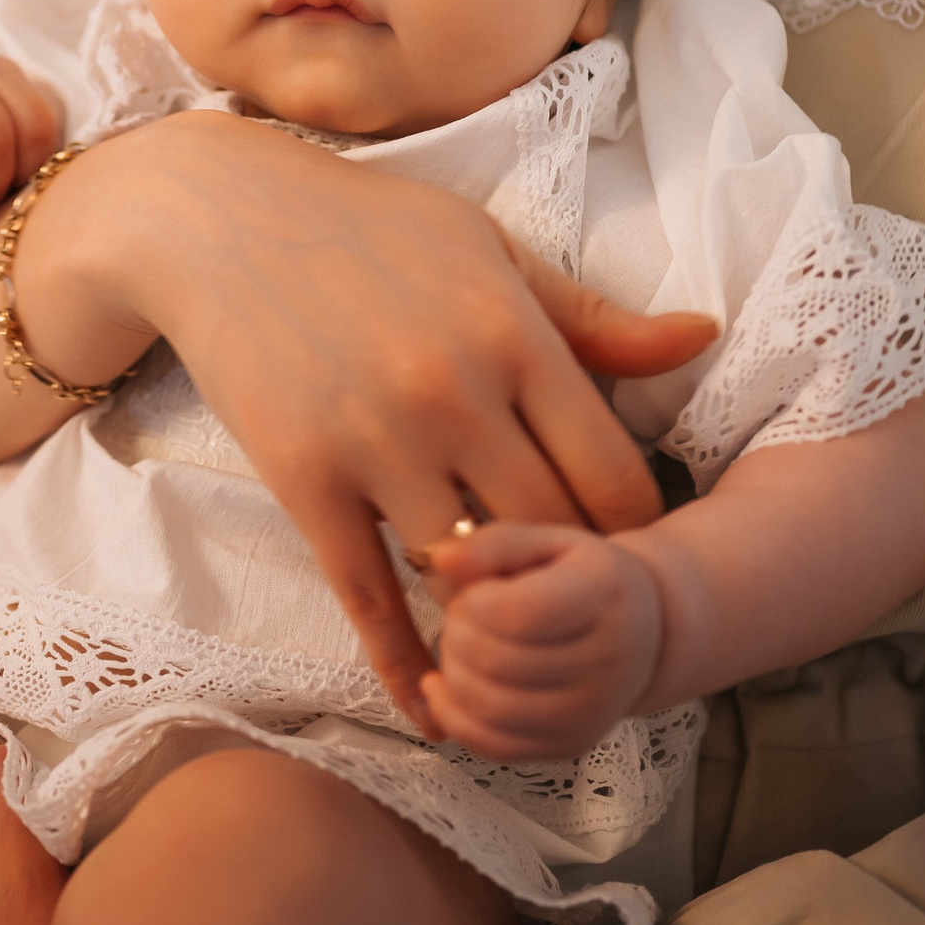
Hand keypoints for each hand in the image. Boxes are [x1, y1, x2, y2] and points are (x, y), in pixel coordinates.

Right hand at [8, 111, 715, 729]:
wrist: (220, 221)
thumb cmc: (372, 229)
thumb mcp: (492, 251)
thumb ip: (594, 317)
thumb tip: (704, 336)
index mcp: (515, 335)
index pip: (614, 475)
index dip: (637, 534)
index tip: (632, 556)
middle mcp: (456, 393)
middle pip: (552, 535)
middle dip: (573, 583)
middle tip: (579, 614)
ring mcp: (376, 442)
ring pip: (468, 575)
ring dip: (494, 618)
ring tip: (514, 648)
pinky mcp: (304, 479)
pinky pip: (367, 597)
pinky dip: (402, 663)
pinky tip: (429, 703)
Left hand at [418, 523, 662, 760]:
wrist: (645, 630)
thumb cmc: (587, 579)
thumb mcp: (550, 542)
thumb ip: (495, 545)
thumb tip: (441, 559)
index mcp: (604, 595)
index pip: (521, 614)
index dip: (476, 602)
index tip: (476, 590)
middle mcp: (606, 662)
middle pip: (498, 662)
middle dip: (458, 634)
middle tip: (461, 614)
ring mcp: (590, 712)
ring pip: (490, 708)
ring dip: (453, 673)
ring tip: (458, 645)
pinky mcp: (570, 744)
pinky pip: (495, 746)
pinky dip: (453, 717)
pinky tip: (441, 686)